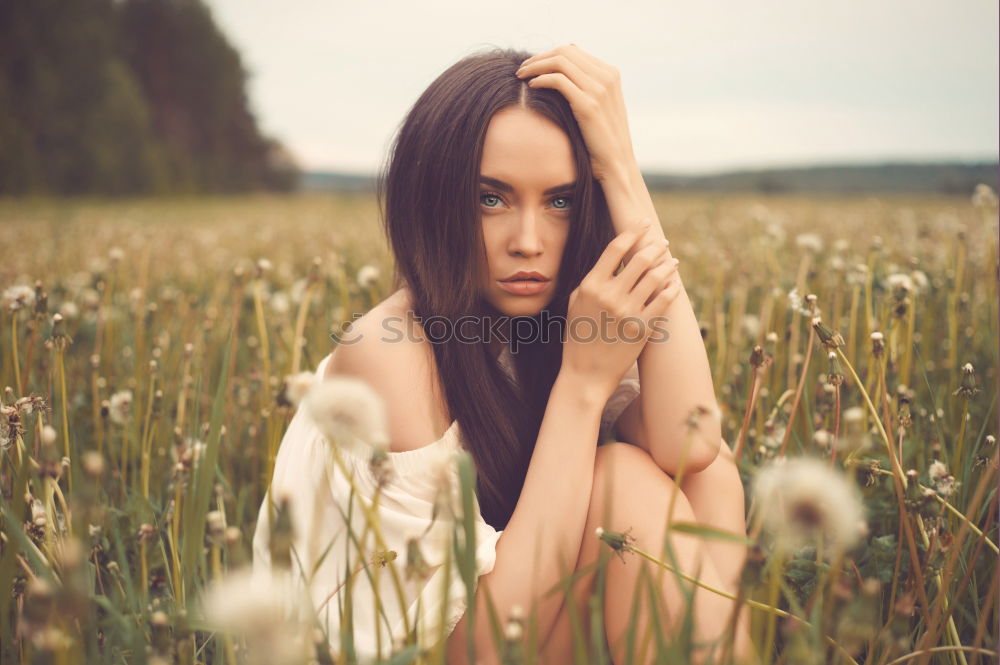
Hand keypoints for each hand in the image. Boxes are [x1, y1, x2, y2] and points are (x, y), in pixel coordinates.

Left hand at [515, 44, 635, 184]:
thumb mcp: (599, 106)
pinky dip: (541, 79)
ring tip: (521, 76)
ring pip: (559, 62)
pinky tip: (531, 87)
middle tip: (522, 70)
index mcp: (610, 73)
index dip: (548, 55)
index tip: (532, 67)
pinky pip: (558, 80)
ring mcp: (599, 89)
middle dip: (538, 58)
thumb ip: (586, 86)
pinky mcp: (589, 105)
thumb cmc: (601, 139)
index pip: (572, 51)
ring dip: (536, 66)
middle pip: (564, 52)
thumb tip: (564, 69)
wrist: (616, 163)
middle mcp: (607, 76)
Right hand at [562, 226, 681, 399]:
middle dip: (655, 246)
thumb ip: (591, 281)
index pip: (615, 249)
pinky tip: (674, 283)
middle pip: (640, 259)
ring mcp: (628, 312)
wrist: (586, 374)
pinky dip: (671, 288)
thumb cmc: (578, 337)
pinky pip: (663, 301)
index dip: (632, 232)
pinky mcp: (643, 328)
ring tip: (672, 261)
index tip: (643, 224)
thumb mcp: (575, 304)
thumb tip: (610, 261)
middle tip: (662, 242)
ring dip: (666, 265)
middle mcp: (610, 296)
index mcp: (591, 286)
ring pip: (655, 278)